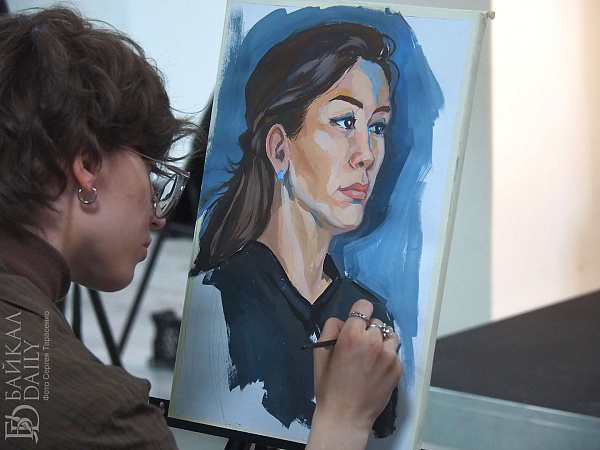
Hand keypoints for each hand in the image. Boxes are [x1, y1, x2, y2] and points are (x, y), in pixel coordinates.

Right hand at [306, 299, 401, 449]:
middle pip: (376, 322)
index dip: (358, 314)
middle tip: (359, 346)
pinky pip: (394, 353)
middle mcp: (374, 341)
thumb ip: (331, 329)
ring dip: (381, 341)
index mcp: (352, 335)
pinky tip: (375, 370)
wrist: (346, 416)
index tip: (356, 324)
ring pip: (389, 336)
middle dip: (368, 330)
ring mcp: (389, 356)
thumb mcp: (320, 353)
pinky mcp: (397, 368)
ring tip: (371, 356)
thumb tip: (344, 321)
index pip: (364, 307)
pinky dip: (386, 357)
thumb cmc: (329, 385)